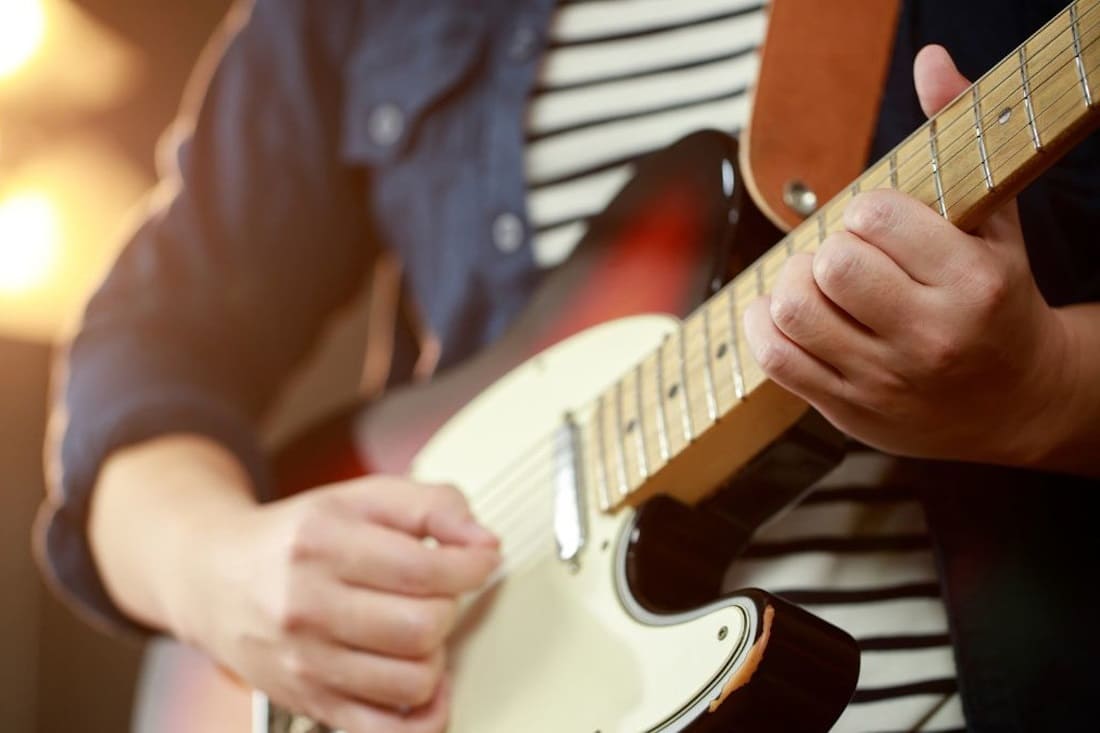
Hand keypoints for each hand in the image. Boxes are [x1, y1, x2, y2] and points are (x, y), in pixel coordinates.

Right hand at [189, 477, 499, 732]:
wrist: (215, 578)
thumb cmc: (298, 537)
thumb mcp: (361, 497)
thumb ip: (432, 505)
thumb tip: (484, 541)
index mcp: (322, 543)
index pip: (426, 569)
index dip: (473, 565)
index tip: (479, 559)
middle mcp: (307, 605)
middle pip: (423, 627)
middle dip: (448, 607)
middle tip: (435, 593)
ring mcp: (305, 662)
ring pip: (413, 681)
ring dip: (434, 655)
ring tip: (417, 631)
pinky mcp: (310, 703)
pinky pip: (388, 732)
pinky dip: (423, 713)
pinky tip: (422, 682)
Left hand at [743, 45, 1071, 465]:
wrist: (1018, 403)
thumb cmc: (999, 301)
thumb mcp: (995, 222)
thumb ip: (958, 137)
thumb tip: (930, 62)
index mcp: (972, 284)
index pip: (875, 218)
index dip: (866, 211)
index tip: (879, 224)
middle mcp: (929, 337)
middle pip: (830, 266)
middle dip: (830, 248)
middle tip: (848, 256)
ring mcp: (884, 381)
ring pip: (794, 311)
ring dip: (793, 284)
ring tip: (818, 284)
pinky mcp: (847, 409)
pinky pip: (774, 359)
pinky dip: (763, 324)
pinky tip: (785, 312)